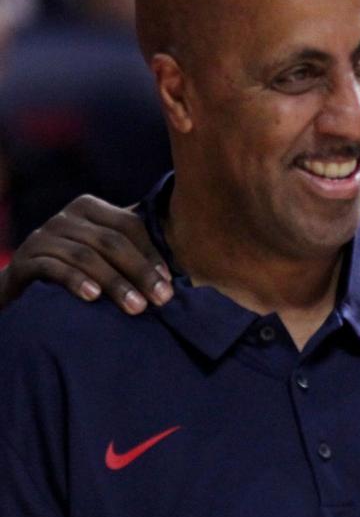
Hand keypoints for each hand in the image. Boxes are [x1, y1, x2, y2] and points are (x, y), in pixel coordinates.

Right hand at [0, 195, 170, 313]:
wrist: (23, 286)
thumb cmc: (78, 271)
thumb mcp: (105, 257)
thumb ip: (133, 254)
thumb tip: (178, 275)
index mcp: (91, 209)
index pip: (130, 225)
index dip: (152, 254)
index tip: (170, 283)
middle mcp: (66, 218)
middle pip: (111, 242)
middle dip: (140, 272)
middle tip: (161, 300)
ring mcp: (43, 237)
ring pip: (86, 256)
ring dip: (115, 283)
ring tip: (136, 307)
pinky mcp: (24, 260)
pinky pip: (53, 267)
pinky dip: (75, 281)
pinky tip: (92, 297)